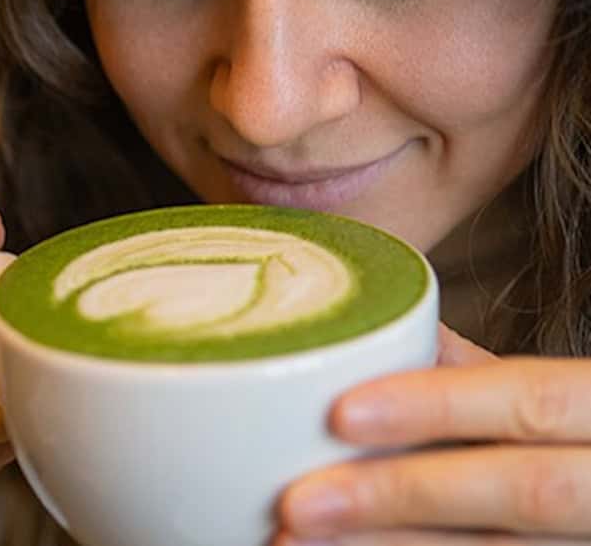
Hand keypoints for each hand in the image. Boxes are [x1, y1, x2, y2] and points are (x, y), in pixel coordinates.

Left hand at [274, 323, 590, 543]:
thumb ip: (480, 370)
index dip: (439, 405)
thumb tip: (390, 335)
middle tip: (299, 503)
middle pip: (516, 492)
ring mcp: (590, 543)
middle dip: (399, 495)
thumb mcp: (562, 388)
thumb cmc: (587, 425)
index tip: (343, 413)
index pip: (529, 400)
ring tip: (300, 541)